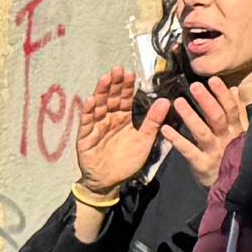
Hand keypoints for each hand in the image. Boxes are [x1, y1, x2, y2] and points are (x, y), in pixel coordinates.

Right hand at [72, 68, 158, 196]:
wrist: (109, 181)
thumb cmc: (127, 160)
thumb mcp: (144, 140)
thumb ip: (153, 121)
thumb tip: (166, 101)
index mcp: (123, 118)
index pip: (125, 99)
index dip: (127, 87)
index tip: (131, 74)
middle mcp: (109, 119)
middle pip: (110, 98)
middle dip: (114, 84)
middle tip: (118, 69)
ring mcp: (96, 126)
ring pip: (98, 106)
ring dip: (101, 92)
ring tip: (105, 78)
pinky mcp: (85, 137)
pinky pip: (87, 122)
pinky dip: (89, 111)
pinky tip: (91, 100)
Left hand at [156, 79, 251, 188]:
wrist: (232, 187)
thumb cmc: (234, 155)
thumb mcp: (240, 132)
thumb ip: (238, 111)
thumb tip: (235, 89)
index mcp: (236, 130)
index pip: (231, 109)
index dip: (222, 94)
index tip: (213, 80)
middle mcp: (226, 139)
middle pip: (217, 118)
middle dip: (206, 101)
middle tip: (194, 87)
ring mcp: (215, 152)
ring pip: (203, 132)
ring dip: (190, 117)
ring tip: (177, 102)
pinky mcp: (202, 165)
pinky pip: (188, 151)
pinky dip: (177, 140)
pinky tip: (165, 129)